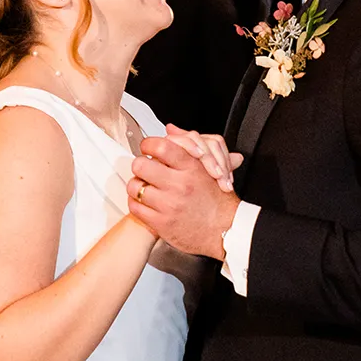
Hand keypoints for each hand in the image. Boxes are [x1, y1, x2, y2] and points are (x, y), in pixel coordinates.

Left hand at [128, 136, 240, 257]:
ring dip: (137, 186)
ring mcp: (169, 205)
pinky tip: (145, 203)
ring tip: (145, 187)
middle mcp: (180, 185)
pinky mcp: (161, 223)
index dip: (148, 144)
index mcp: (192, 168)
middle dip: (141, 165)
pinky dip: (137, 203)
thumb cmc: (217, 201)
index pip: (160, 146)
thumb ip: (189, 148)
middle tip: (145, 169)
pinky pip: (135, 207)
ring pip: (134, 186)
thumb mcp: (209, 168)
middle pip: (141, 164)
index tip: (147, 149)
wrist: (225, 230)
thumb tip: (171, 129)